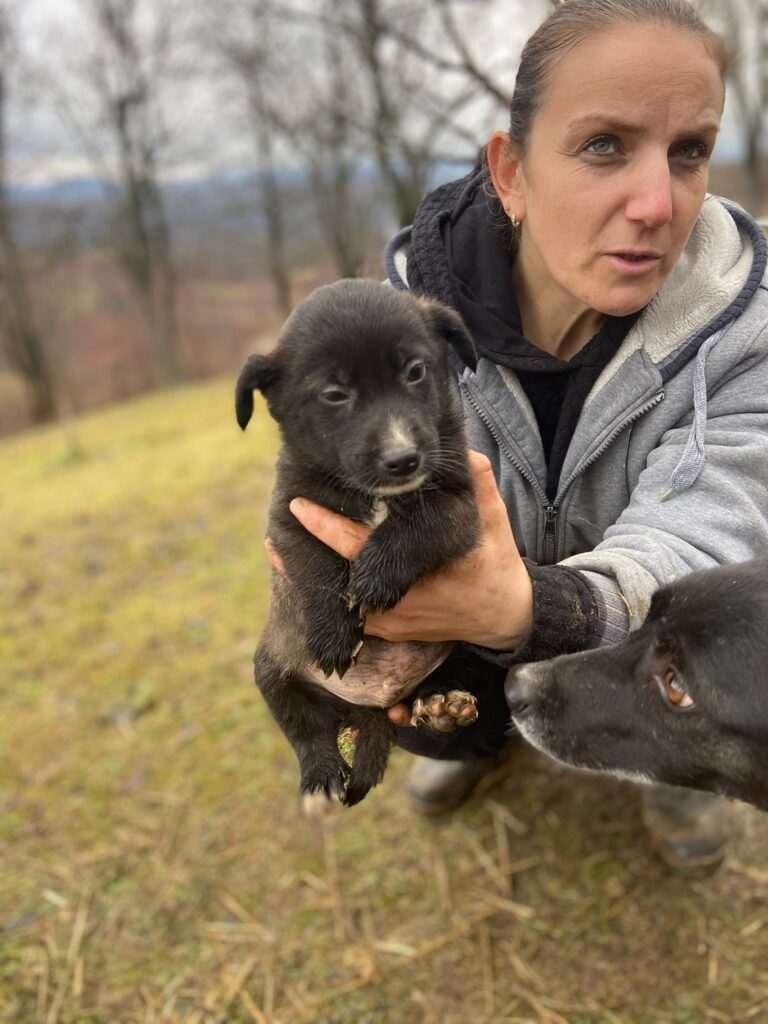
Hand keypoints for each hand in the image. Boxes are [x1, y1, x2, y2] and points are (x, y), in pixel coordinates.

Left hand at [283, 451, 533, 723]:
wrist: (501, 616)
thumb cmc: (495, 564)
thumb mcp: (493, 524)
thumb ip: (480, 488)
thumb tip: (469, 454)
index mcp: (422, 576)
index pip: (362, 550)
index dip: (327, 528)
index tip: (299, 507)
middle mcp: (401, 606)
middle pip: (340, 581)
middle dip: (306, 560)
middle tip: (277, 532)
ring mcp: (393, 625)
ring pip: (341, 603)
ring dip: (311, 579)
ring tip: (279, 551)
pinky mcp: (389, 632)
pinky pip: (349, 616)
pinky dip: (327, 595)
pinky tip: (304, 577)